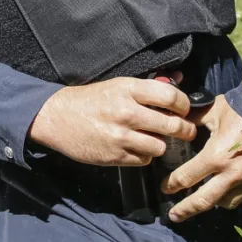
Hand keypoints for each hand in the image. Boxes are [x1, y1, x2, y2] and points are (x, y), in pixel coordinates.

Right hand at [29, 77, 195, 166]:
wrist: (56, 117)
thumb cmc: (88, 100)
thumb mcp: (116, 85)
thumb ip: (147, 88)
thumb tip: (178, 83)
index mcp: (127, 90)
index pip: (171, 96)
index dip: (185, 104)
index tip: (185, 109)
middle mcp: (126, 112)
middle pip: (173, 125)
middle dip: (185, 129)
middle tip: (186, 130)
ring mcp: (120, 136)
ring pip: (160, 146)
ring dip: (160, 143)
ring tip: (153, 138)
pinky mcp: (114, 156)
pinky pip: (144, 159)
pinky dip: (144, 155)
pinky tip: (135, 146)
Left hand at [160, 95, 241, 221]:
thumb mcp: (215, 111)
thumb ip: (194, 120)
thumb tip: (177, 120)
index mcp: (216, 157)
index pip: (186, 178)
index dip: (172, 184)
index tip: (164, 187)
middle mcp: (231, 174)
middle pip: (203, 201)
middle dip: (186, 209)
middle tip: (174, 216)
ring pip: (226, 202)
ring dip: (212, 203)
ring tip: (203, 201)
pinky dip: (234, 195)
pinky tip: (228, 190)